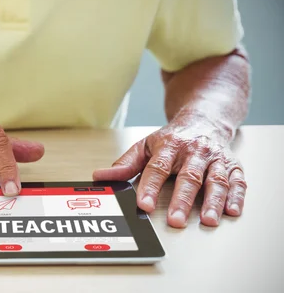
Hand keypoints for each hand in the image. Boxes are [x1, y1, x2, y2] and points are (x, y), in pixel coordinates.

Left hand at [93, 118, 246, 227]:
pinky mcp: (233, 165)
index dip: (150, 187)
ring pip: (216, 180)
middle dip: (182, 200)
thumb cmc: (173, 138)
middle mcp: (194, 151)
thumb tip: (101, 177)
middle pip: (188, 177)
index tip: (144, 205)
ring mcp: (215, 158)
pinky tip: (231, 211)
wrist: (204, 118)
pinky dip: (237, 197)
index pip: (157, 168)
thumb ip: (125, 164)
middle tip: (175, 220)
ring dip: (213, 201)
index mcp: (170, 145)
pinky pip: (238, 181)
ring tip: (208, 220)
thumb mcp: (145, 145)